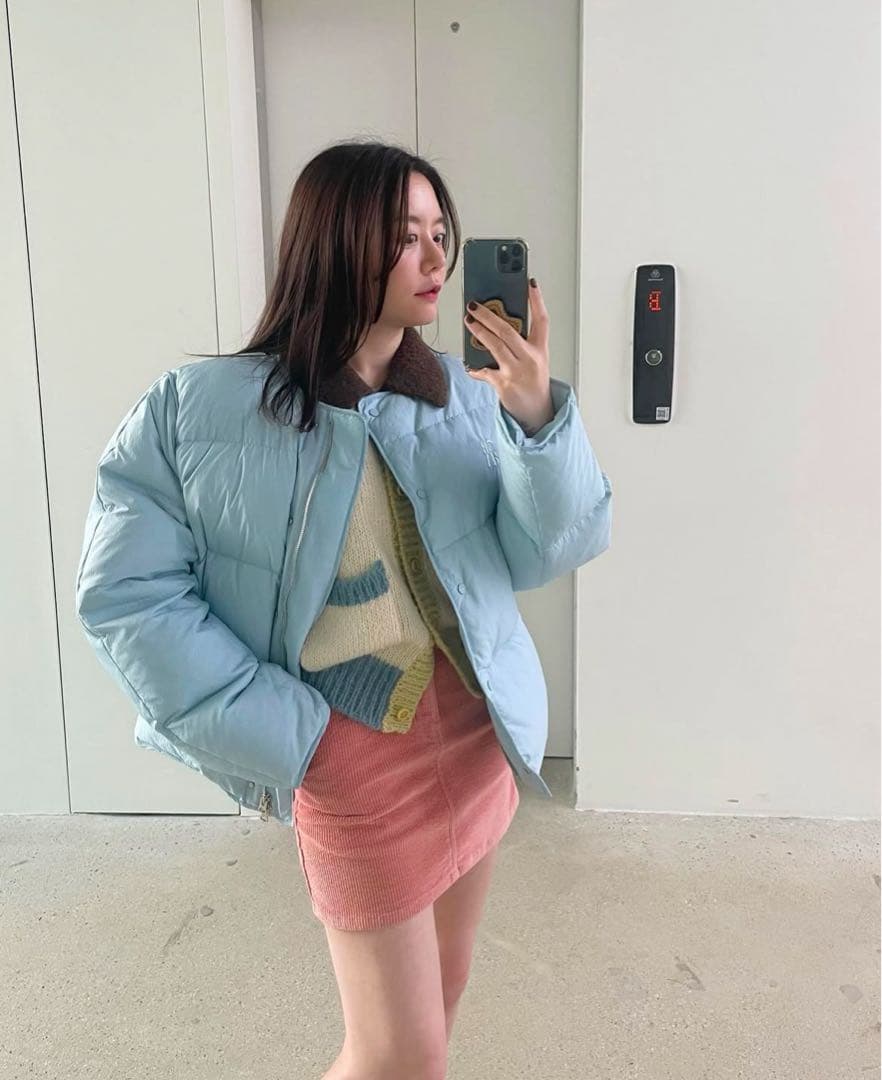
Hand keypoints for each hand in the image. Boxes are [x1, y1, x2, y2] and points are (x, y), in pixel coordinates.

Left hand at [463, 279, 553, 434]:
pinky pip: (484, 371)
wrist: (537, 411)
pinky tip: (469, 364)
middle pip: (508, 330)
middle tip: (475, 305)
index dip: (537, 301)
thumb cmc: (533, 383)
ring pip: (495, 345)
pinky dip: (475, 367)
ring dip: (479, 332)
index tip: (530, 284)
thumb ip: (521, 344)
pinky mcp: (504, 385)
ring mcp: (517, 371)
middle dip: (489, 315)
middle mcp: (530, 359)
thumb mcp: (535, 360)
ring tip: (469, 321)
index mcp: (540, 350)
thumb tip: (497, 326)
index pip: (542, 320)